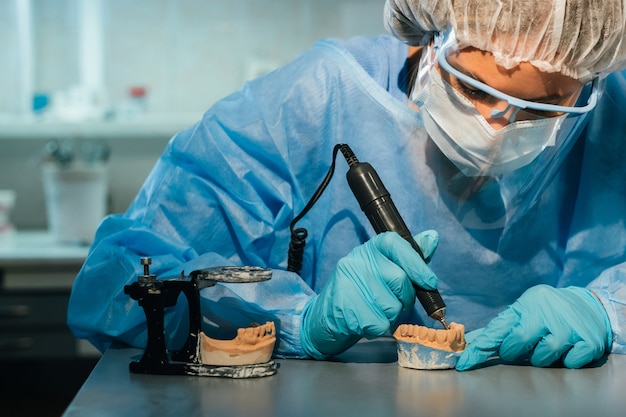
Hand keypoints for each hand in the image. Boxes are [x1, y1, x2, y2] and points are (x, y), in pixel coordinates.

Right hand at [300, 230, 438, 358]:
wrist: (325, 317)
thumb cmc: (361, 292)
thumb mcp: (382, 269)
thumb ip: (408, 257)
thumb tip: (433, 237)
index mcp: (369, 249)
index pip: (396, 244)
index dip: (416, 263)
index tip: (429, 282)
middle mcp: (356, 261)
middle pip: (400, 280)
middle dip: (405, 298)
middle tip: (392, 303)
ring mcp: (349, 283)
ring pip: (393, 305)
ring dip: (392, 317)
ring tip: (376, 312)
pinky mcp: (346, 307)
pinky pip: (380, 323)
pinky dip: (380, 328)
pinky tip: (366, 322)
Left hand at [456, 285, 611, 370]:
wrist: (591, 306)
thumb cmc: (548, 311)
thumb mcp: (524, 311)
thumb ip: (500, 327)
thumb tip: (471, 341)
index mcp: (527, 304)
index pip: (497, 329)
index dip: (480, 348)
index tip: (464, 363)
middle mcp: (546, 312)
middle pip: (518, 341)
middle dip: (514, 351)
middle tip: (520, 349)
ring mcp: (568, 326)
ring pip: (543, 355)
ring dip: (541, 358)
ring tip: (546, 346)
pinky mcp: (588, 340)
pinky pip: (569, 362)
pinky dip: (566, 361)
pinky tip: (568, 349)